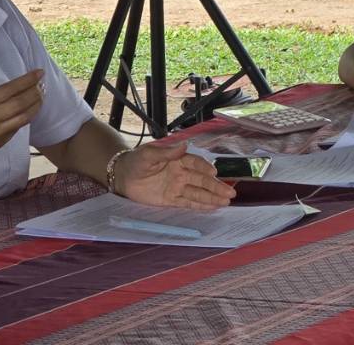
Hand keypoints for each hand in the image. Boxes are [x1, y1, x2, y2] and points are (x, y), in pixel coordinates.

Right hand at [0, 70, 43, 170]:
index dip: (27, 81)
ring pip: (24, 117)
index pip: (9, 90)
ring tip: (41, 96)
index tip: (38, 73)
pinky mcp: (1, 143)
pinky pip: (18, 127)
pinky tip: (31, 110)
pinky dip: (27, 117)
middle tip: (42, 85)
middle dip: (35, 92)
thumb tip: (19, 88)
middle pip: (19, 103)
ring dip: (36, 105)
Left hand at [114, 140, 236, 209]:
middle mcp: (181, 174)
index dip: (205, 168)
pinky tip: (212, 207)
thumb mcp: (149, 154)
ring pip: (198, 193)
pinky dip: (200, 205)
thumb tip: (185, 145)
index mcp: (178, 160)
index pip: (196, 164)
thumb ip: (167, 151)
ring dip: (212, 197)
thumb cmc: (136, 161)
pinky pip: (188, 203)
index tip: (214, 173)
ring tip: (227, 201)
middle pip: (202, 181)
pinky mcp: (171, 200)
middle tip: (230, 192)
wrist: (123, 176)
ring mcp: (177, 187)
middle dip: (216, 187)